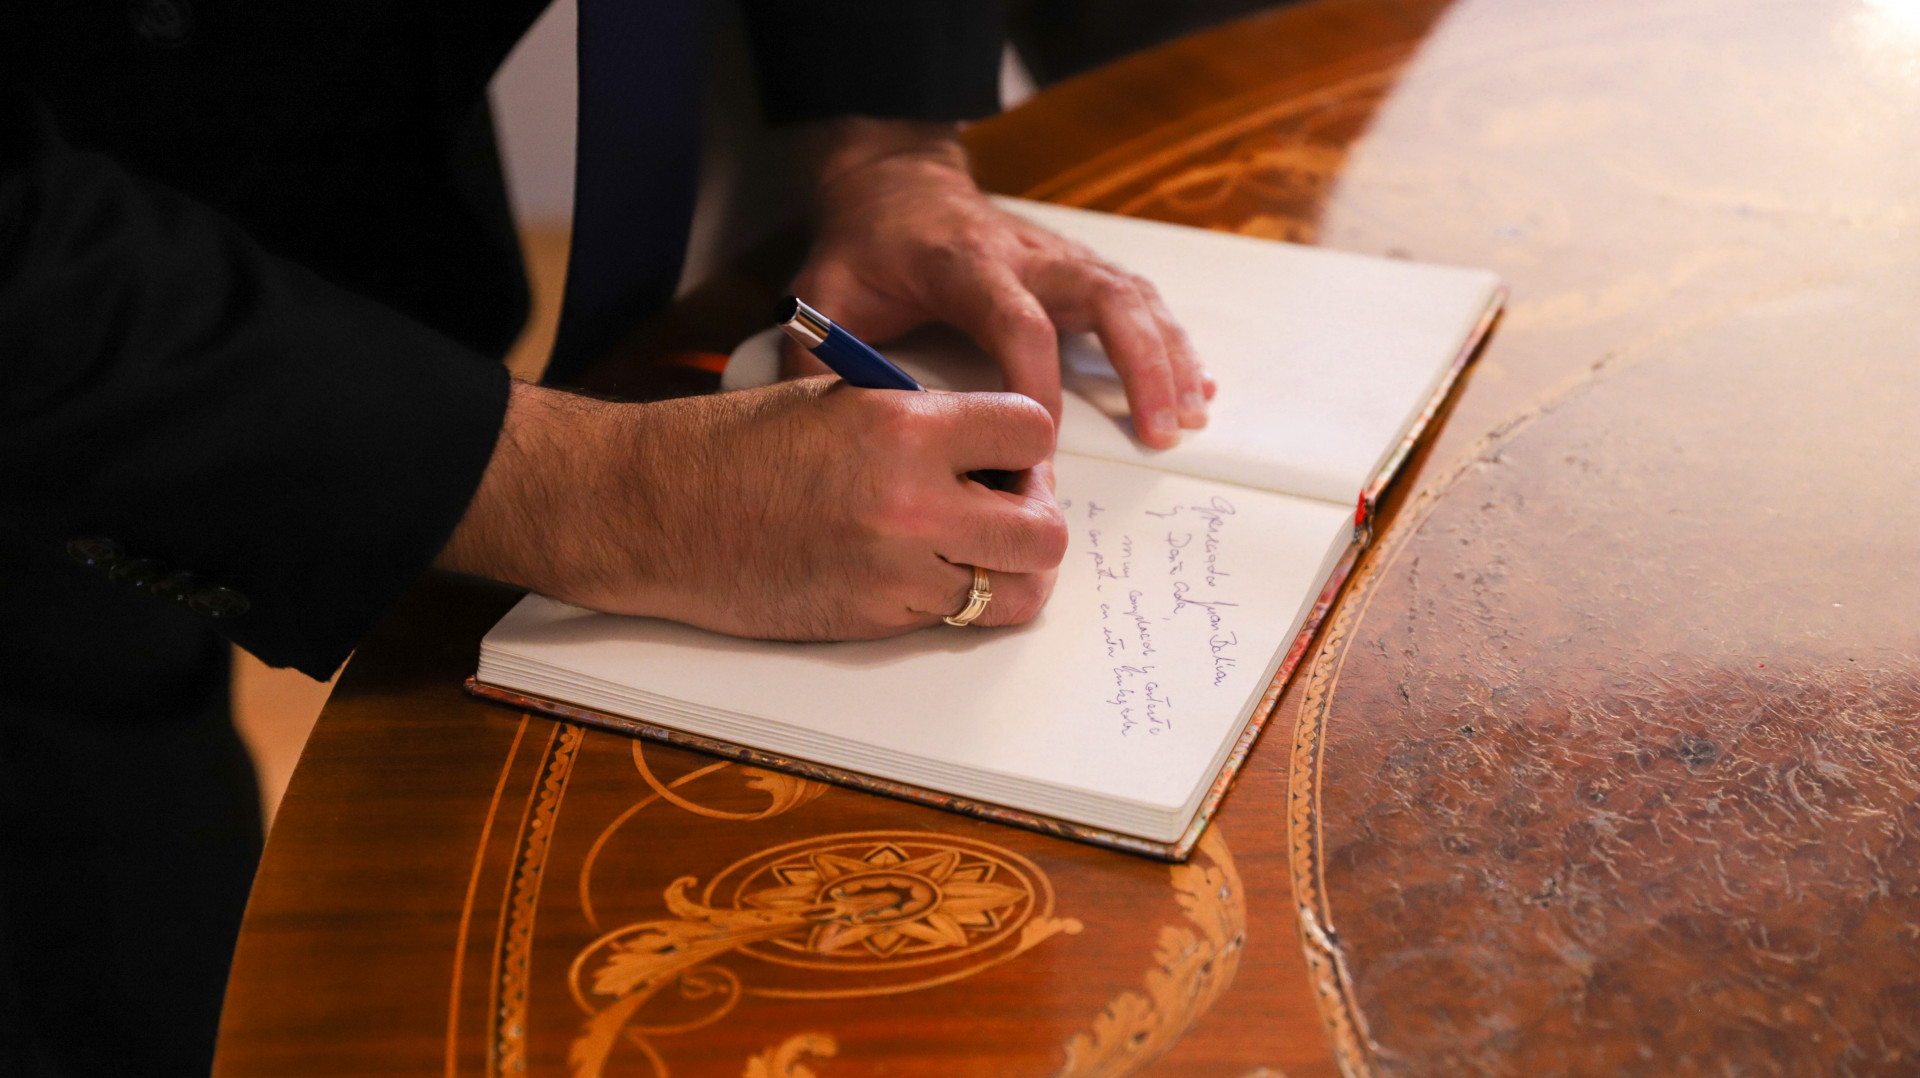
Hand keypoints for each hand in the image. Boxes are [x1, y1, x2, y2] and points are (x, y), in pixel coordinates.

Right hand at [436, 380, 1068, 637]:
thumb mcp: (838, 399)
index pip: (1032, 432)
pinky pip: (955, 617)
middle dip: (1034, 514)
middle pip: (1046, 529)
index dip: (1026, 442)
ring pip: (1015, 591)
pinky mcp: (873, 621)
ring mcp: (894, 572)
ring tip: (974, 547)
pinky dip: (954, 598)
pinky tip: (921, 569)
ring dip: (1006, 570)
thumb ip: (921, 422)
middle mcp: (911, 501)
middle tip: (1005, 504)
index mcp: (903, 426)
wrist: (653, 510)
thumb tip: (987, 449)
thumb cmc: (734, 444)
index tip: (1010, 450)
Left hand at [783, 119, 1214, 449]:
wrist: (895, 182)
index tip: (1042, 444)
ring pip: (1133, 296)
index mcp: (965, 264)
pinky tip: (1199, 384)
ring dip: (1168, 356)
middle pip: (1103, 299)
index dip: (1037, 382)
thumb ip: (819, 363)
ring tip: (1191, 417)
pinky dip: (1172, 342)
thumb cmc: (864, 247)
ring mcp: (1060, 257)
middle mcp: (1027, 255)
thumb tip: (830, 440)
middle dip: (1140, 365)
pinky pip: (1138, 300)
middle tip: (1162, 431)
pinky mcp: (1078, 266)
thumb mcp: (823, 295)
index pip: (1016, 321)